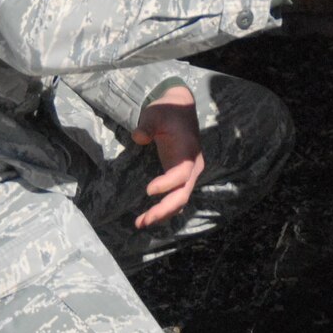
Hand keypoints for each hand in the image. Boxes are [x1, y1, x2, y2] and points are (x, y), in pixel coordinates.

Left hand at [130, 85, 204, 228]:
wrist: (180, 108)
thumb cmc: (167, 111)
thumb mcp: (156, 113)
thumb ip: (148, 125)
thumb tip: (138, 137)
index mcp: (189, 151)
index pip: (181, 173)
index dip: (167, 184)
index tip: (148, 190)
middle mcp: (193, 166)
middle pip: (182, 194)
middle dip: (163, 209)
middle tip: (143, 220)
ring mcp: (188, 174)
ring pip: (179, 200)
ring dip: (162, 214)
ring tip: (140, 223)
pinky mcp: (180, 177)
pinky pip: (176, 197)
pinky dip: (164, 209)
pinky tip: (147, 217)